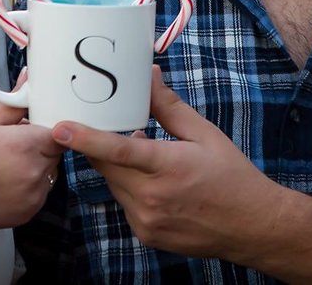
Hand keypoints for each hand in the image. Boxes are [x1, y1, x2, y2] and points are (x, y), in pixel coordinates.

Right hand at [0, 100, 63, 233]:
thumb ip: (13, 104)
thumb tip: (27, 82)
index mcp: (26, 144)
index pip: (59, 133)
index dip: (48, 129)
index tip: (34, 130)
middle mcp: (34, 171)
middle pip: (55, 153)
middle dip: (40, 147)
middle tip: (12, 147)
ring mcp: (33, 196)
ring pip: (48, 174)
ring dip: (36, 168)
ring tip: (5, 166)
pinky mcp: (28, 214)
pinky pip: (39, 194)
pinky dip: (29, 188)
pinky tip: (3, 184)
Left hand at [51, 66, 279, 260]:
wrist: (252, 226)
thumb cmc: (232, 176)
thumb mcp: (204, 134)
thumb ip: (169, 107)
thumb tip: (148, 76)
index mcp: (168, 167)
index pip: (117, 150)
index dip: (85, 138)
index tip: (60, 128)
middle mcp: (152, 198)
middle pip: (107, 165)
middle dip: (103, 146)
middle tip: (110, 126)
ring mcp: (147, 220)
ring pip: (114, 184)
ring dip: (119, 167)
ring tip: (148, 158)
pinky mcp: (146, 235)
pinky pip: (125, 203)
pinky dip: (130, 189)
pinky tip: (154, 183)